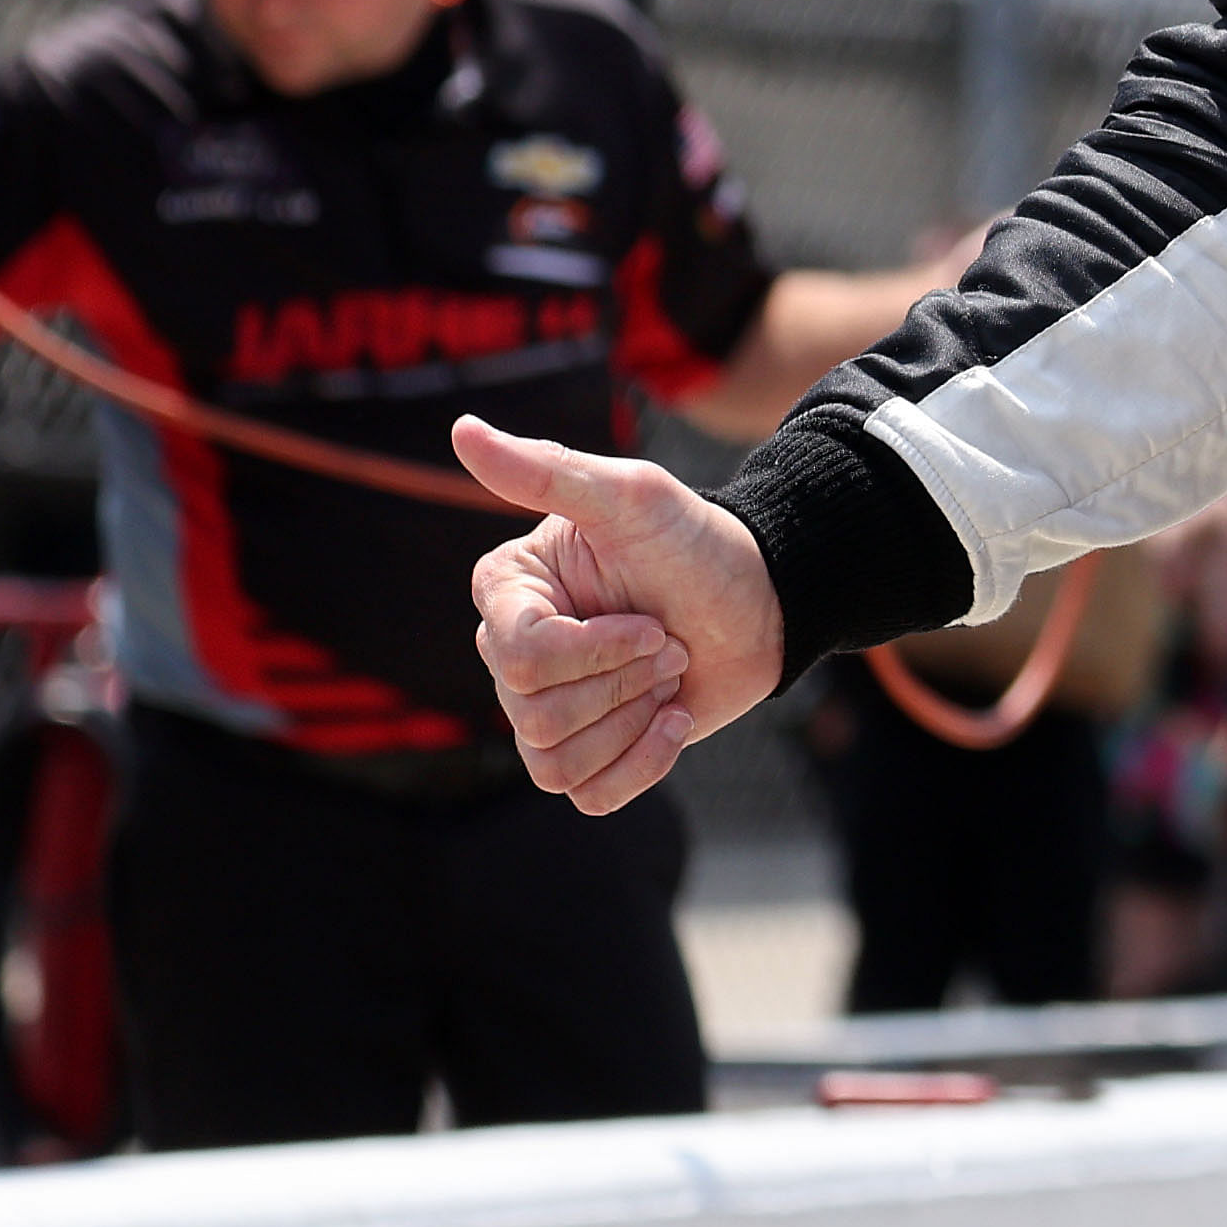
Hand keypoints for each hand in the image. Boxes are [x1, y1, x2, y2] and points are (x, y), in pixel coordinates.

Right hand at [455, 416, 781, 814]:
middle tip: (669, 639)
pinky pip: (586, 795)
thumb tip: (461, 431)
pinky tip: (675, 720)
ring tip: (670, 672)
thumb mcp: (630, 497)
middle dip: (624, 680)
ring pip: (552, 761)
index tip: (648, 615)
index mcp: (512, 592)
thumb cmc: (696, 540)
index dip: (592, 648)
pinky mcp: (591, 752)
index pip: (519, 654)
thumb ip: (546, 471)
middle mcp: (516, 651)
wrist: (765, 599)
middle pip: (535, 713)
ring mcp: (551, 705)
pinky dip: (641, 765)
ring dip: (633, 721)